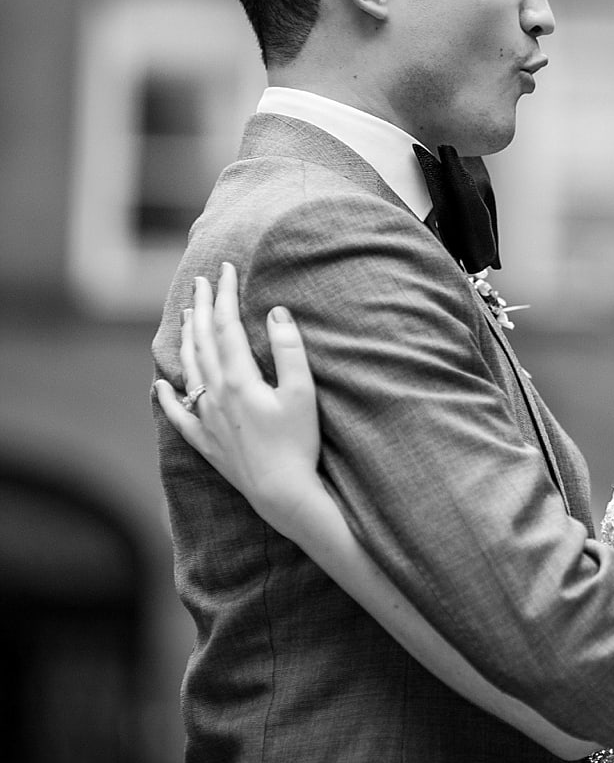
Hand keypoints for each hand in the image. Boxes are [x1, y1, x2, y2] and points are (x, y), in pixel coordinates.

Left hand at [155, 262, 323, 524]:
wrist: (281, 493)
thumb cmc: (298, 443)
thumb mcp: (303, 393)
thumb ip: (289, 351)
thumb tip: (275, 312)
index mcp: (239, 379)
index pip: (227, 326)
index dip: (225, 296)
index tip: (225, 270)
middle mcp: (216, 394)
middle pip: (203, 342)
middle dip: (202, 308)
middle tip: (200, 282)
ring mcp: (207, 418)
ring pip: (189, 370)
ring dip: (187, 340)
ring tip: (186, 316)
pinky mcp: (206, 441)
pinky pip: (178, 415)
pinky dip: (168, 397)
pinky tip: (160, 385)